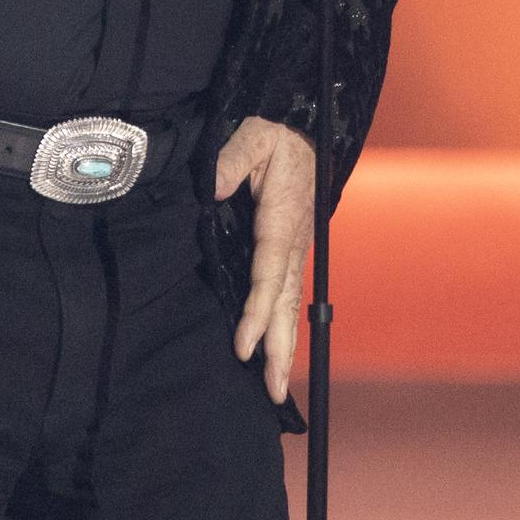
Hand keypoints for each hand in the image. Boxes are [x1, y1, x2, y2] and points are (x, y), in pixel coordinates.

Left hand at [214, 116, 314, 404]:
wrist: (305, 129)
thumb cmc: (275, 133)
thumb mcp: (253, 135)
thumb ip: (231, 160)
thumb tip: (215, 188)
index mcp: (281, 221)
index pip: (268, 275)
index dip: (256, 313)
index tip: (243, 345)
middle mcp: (293, 243)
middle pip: (285, 304)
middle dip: (278, 349)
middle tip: (270, 391)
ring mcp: (295, 250)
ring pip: (290, 305)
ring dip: (283, 345)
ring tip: (275, 387)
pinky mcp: (291, 252)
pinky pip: (287, 294)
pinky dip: (284, 326)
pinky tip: (275, 351)